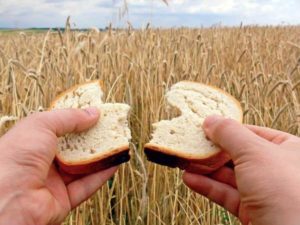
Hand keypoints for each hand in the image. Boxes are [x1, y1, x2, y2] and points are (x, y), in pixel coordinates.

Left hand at [0, 108, 116, 224]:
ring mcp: (54, 181)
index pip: (61, 128)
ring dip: (102, 156)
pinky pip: (87, 185)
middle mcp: (44, 161)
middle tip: (111, 127)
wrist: (6, 199)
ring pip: (83, 167)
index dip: (79, 119)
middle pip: (75, 148)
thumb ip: (69, 118)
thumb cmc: (15, 156)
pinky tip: (116, 162)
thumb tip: (94, 113)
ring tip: (119, 143)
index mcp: (34, 141)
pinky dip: (102, 175)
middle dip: (93, 138)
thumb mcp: (41, 125)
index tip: (97, 112)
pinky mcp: (64, 199)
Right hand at [183, 115, 299, 224]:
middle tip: (193, 144)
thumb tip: (210, 120)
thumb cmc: (284, 190)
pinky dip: (208, 186)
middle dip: (213, 151)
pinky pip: (226, 193)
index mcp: (289, 149)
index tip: (207, 126)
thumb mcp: (254, 152)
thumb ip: (230, 134)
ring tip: (187, 161)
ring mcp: (265, 191)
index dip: (229, 129)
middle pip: (238, 154)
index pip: (253, 132)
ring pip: (230, 175)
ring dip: (206, 169)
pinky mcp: (253, 210)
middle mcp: (277, 169)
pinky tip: (190, 179)